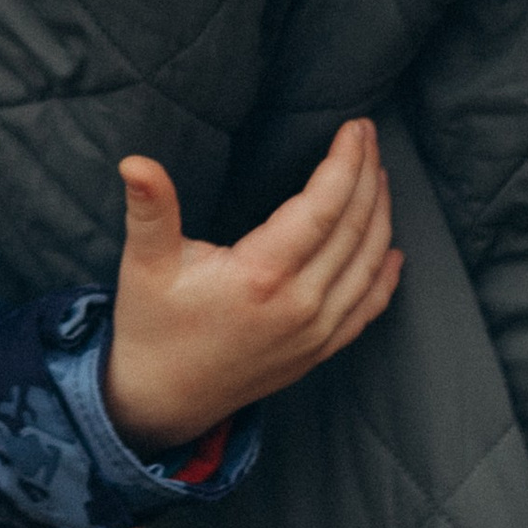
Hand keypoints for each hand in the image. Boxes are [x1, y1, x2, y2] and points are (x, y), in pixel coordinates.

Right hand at [102, 117, 398, 459]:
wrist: (161, 401)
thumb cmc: (151, 326)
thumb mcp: (144, 263)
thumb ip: (150, 208)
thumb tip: (134, 162)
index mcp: (261, 275)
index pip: (322, 207)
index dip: (344, 162)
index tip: (355, 127)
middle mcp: (299, 306)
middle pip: (353, 229)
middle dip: (367, 176)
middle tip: (370, 136)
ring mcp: (315, 333)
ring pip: (368, 265)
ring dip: (380, 216)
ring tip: (379, 175)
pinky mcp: (318, 352)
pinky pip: (367, 309)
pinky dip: (385, 277)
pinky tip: (394, 252)